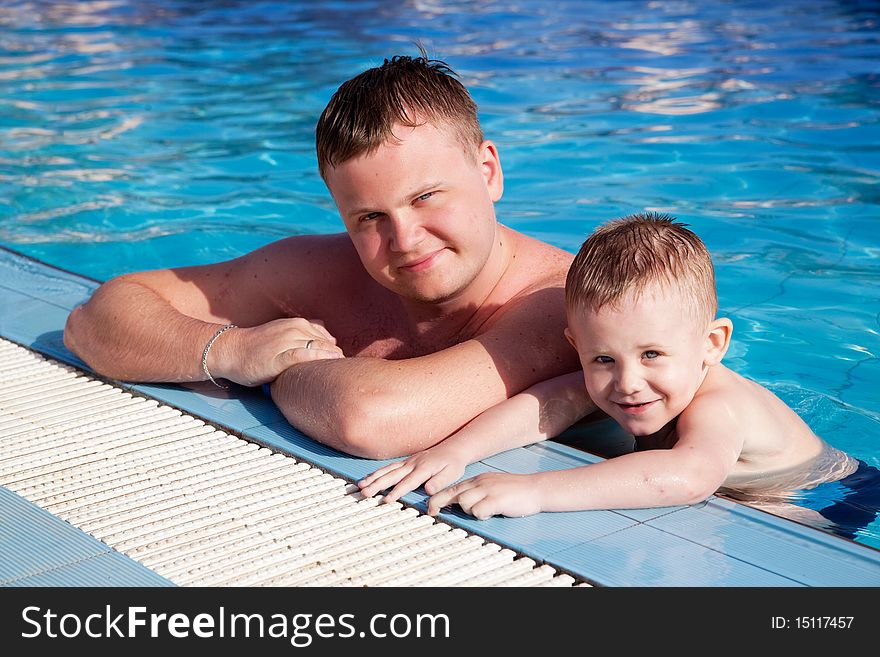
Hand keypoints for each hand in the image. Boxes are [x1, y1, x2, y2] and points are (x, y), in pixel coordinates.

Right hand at [216, 317, 343, 385]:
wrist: (230, 350)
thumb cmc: (258, 346)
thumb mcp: (284, 333)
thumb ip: (307, 335)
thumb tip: (332, 341)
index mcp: (298, 324)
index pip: (327, 339)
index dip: (335, 354)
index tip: (340, 368)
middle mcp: (294, 329)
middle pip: (326, 345)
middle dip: (336, 360)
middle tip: (343, 375)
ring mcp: (286, 342)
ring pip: (318, 349)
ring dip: (331, 361)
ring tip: (338, 376)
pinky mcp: (277, 357)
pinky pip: (302, 356)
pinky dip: (317, 360)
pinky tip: (327, 365)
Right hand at [358, 442, 467, 502]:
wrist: (454, 448)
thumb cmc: (453, 464)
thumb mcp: (452, 474)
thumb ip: (439, 482)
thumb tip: (428, 490)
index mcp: (423, 469)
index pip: (407, 482)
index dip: (396, 492)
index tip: (386, 500)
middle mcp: (412, 464)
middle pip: (392, 475)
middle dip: (377, 485)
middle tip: (365, 493)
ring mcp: (408, 462)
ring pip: (387, 470)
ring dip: (373, 478)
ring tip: (361, 486)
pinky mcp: (406, 462)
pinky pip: (389, 467)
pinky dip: (377, 472)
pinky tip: (368, 478)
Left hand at [427, 472, 541, 519]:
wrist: (536, 488)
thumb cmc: (515, 491)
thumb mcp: (492, 486)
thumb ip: (477, 492)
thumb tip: (462, 504)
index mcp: (478, 480)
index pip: (452, 488)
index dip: (438, 498)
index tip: (430, 508)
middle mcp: (480, 483)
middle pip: (452, 493)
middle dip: (438, 503)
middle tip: (432, 513)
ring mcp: (488, 490)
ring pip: (464, 502)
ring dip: (468, 511)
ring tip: (484, 511)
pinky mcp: (496, 499)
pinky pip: (479, 510)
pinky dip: (481, 515)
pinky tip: (492, 513)